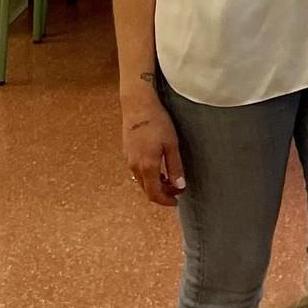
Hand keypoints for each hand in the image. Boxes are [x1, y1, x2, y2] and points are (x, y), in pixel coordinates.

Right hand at [120, 86, 184, 206]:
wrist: (137, 105)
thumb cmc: (157, 122)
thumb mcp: (172, 145)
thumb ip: (175, 167)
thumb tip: (179, 186)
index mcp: (147, 167)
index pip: (154, 194)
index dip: (165, 201)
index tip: (176, 201)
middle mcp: (134, 166)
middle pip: (146, 189)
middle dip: (161, 193)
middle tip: (176, 189)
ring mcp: (128, 159)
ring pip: (141, 180)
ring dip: (154, 184)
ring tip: (169, 178)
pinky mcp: (127, 152)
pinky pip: (137, 170)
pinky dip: (148, 175)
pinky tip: (158, 166)